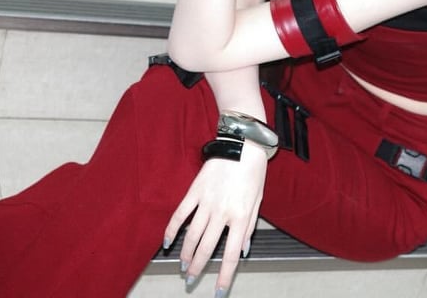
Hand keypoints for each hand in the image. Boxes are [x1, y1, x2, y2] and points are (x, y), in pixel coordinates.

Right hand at [163, 145, 268, 294]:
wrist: (243, 143)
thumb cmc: (254, 171)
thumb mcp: (259, 200)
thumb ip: (249, 227)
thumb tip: (242, 250)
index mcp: (242, 216)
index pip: (231, 254)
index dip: (224, 276)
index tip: (217, 291)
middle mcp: (223, 212)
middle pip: (207, 248)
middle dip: (198, 268)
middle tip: (190, 280)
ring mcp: (207, 201)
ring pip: (192, 235)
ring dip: (185, 253)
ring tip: (182, 265)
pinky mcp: (195, 191)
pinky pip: (181, 214)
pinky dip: (172, 229)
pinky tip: (167, 242)